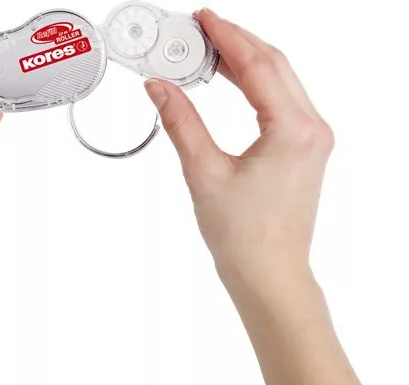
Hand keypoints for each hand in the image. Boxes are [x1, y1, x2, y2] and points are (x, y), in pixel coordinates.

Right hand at [145, 9, 333, 285]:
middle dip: (236, 42)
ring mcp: (312, 138)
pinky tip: (230, 80)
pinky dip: (255, 83)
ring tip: (208, 50)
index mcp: (293, 130)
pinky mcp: (304, 149)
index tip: (201, 19)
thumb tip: (158, 87)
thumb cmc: (243, 236)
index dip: (226, 37)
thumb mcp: (203, 173)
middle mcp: (311, 128)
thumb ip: (180, 122)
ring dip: (246, 61)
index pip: (258, 65)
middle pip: (275, 64)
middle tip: (199, 29)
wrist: (269, 274)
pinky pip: (282, 100)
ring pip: (280, 80)